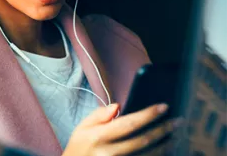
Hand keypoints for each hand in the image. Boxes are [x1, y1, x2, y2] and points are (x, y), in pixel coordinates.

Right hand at [63, 103, 182, 155]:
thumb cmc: (79, 147)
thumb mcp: (82, 128)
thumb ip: (99, 115)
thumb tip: (118, 106)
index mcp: (98, 137)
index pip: (128, 123)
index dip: (148, 115)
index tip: (163, 106)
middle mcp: (109, 153)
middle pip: (142, 141)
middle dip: (163, 129)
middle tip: (178, 121)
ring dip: (164, 146)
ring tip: (175, 136)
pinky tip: (164, 150)